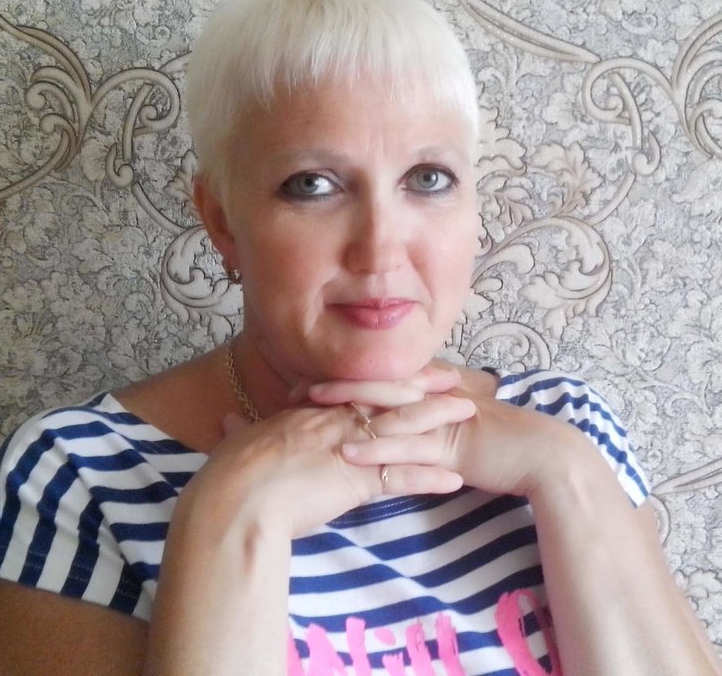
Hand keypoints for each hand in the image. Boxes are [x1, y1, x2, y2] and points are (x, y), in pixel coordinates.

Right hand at [178, 396, 470, 539]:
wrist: (236, 499)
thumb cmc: (232, 472)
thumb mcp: (236, 443)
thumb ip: (239, 431)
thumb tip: (226, 420)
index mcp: (310, 412)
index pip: (357, 389)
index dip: (386, 378)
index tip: (408, 370)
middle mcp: (335, 420)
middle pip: (389, 398)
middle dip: (426, 387)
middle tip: (456, 380)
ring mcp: (349, 447)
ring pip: (403, 427)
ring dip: (439, 421)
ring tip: (469, 415)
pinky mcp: (356, 480)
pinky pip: (401, 478)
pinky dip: (429, 479)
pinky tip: (454, 481)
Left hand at [309, 364, 586, 498]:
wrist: (539, 454)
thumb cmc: (495, 441)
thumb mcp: (454, 423)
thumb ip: (424, 416)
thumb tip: (393, 418)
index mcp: (429, 390)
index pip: (379, 379)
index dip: (343, 381)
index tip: (304, 385)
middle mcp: (430, 398)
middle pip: (375, 386)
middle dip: (334, 387)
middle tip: (293, 390)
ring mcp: (439, 421)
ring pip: (385, 411)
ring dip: (345, 410)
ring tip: (305, 411)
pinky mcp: (450, 447)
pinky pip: (408, 448)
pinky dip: (377, 451)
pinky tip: (348, 454)